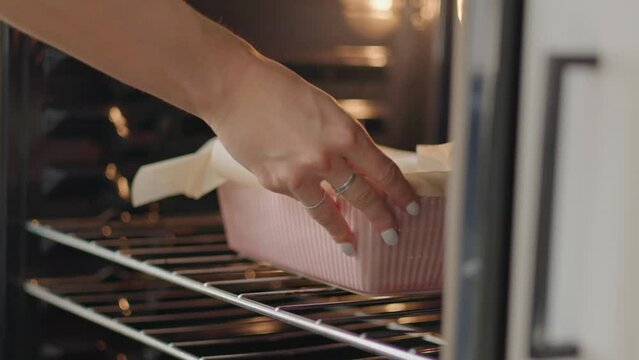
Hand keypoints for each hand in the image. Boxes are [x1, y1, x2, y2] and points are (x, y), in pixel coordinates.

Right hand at [207, 53, 419, 254]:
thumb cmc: (279, 90)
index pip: (383, 171)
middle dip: (382, 219)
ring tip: (352, 247)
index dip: (400, 192)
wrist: (234, 88)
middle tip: (392, 236)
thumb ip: (343, 139)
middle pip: (363, 196)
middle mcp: (326, 157)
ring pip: (328, 212)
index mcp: (345, 132)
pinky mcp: (274, 183)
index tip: (410, 205)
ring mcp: (298, 174)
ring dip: (343, 232)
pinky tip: (312, 205)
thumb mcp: (325, 109)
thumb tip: (360, 168)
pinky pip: (299, 199)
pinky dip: (308, 202)